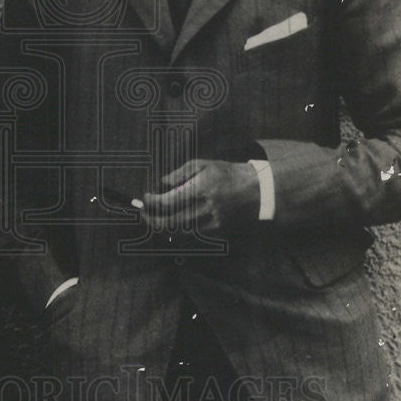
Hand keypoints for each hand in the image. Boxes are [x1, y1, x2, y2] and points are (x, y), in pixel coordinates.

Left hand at [141, 159, 259, 231]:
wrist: (256, 190)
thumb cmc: (227, 173)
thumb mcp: (204, 164)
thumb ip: (181, 173)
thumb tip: (162, 183)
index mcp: (202, 188)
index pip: (169, 200)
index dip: (153, 201)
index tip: (146, 197)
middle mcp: (206, 207)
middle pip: (171, 221)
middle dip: (152, 219)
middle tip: (144, 213)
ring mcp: (213, 221)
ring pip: (180, 232)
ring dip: (163, 228)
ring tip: (154, 219)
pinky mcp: (218, 230)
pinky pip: (193, 235)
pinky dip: (178, 231)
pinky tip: (171, 224)